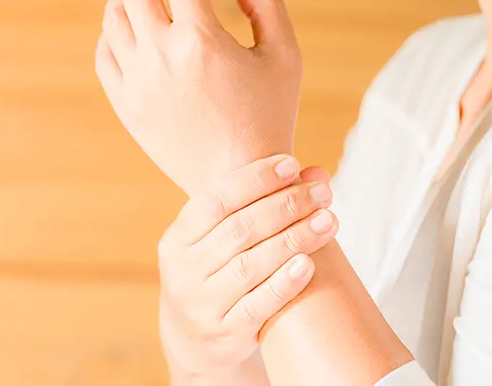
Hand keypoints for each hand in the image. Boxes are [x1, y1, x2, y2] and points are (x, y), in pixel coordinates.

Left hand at [96, 0, 302, 194]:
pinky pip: (104, 57)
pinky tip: (120, 27)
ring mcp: (137, 82)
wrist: (237, 181)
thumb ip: (267, 7)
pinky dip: (109, 35)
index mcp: (201, 40)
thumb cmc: (269, 117)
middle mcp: (161, 56)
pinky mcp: (125, 105)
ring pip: (113, 21)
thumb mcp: (285, 57)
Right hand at [157, 155, 336, 383]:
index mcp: (176, 239)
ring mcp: (201, 304)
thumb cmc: (214, 276)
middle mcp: (183, 270)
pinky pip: (258, 305)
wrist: (194, 342)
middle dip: (285, 206)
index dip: (254, 180)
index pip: (214, 200)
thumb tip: (317, 172)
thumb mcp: (215, 242)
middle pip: (238, 230)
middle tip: (323, 193)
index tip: (291, 164)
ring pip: (251, 265)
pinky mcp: (224, 333)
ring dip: (294, 239)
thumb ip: (255, 207)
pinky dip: (284, 282)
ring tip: (329, 221)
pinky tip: (309, 263)